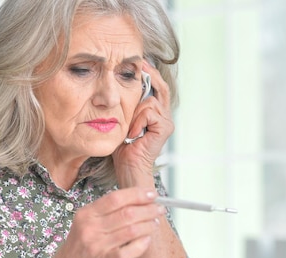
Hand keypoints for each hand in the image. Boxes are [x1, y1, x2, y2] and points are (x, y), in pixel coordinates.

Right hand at [49, 187, 163, 257]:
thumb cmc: (79, 248)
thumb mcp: (84, 225)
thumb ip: (105, 213)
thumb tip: (137, 201)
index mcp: (86, 214)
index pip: (116, 198)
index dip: (137, 194)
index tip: (152, 194)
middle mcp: (91, 228)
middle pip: (128, 213)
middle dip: (149, 209)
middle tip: (159, 209)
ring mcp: (98, 245)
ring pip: (133, 229)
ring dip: (149, 225)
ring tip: (155, 223)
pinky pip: (132, 249)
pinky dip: (143, 243)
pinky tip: (147, 240)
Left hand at [113, 61, 173, 186]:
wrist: (129, 167)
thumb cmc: (123, 147)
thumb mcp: (122, 120)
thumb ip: (125, 105)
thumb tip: (118, 85)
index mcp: (156, 114)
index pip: (157, 88)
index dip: (151, 74)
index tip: (140, 63)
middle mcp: (164, 116)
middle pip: (161, 88)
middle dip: (151, 75)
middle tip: (141, 64)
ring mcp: (166, 122)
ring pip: (149, 101)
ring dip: (135, 113)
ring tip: (130, 129)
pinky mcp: (165, 128)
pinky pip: (149, 112)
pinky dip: (138, 121)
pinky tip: (134, 134)